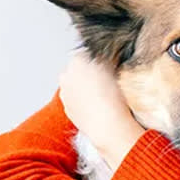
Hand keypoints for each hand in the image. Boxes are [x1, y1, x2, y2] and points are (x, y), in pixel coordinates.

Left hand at [57, 51, 145, 165]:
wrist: (107, 125)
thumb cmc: (113, 97)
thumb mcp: (115, 69)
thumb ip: (107, 58)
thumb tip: (107, 55)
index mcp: (77, 61)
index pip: (87, 54)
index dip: (98, 61)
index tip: (106, 67)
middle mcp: (66, 76)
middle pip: (78, 70)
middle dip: (88, 73)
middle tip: (104, 82)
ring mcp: (64, 94)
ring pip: (76, 86)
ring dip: (85, 88)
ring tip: (102, 95)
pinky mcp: (67, 110)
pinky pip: (76, 101)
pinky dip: (84, 102)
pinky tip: (96, 106)